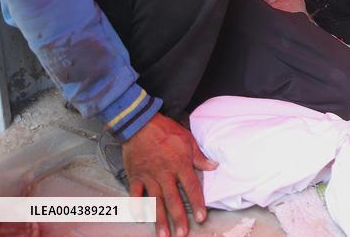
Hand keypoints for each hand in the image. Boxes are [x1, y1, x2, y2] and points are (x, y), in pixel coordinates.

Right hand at [123, 113, 217, 236]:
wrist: (140, 124)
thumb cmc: (166, 131)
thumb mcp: (188, 140)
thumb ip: (199, 156)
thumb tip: (214, 166)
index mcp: (180, 164)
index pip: (191, 187)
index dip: (197, 203)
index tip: (202, 217)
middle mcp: (165, 173)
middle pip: (173, 199)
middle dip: (178, 218)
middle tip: (182, 234)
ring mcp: (148, 176)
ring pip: (155, 201)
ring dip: (159, 219)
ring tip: (163, 234)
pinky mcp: (135, 176)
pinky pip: (136, 194)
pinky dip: (137, 206)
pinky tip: (140, 218)